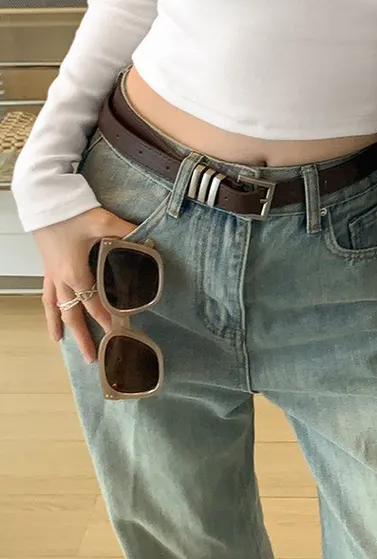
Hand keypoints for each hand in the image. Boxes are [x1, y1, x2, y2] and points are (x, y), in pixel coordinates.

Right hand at [35, 206, 140, 363]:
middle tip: (92, 358)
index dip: (107, 319)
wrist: (44, 201)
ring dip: (61, 326)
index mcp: (76, 272)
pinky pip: (46, 295)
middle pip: (73, 313)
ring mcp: (52, 274)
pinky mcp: (48, 267)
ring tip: (62, 343)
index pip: (94, 303)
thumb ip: (127, 233)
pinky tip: (51, 318)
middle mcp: (62, 278)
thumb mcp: (103, 222)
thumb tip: (149, 242)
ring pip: (55, 307)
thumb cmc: (71, 213)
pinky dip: (48, 309)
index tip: (118, 333)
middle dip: (83, 336)